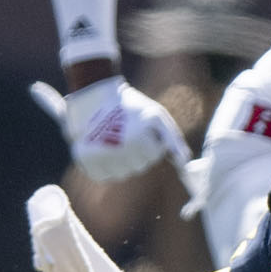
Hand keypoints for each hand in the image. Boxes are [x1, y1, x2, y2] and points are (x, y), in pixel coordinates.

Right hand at [29, 76, 189, 182]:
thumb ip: (173, 139)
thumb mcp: (156, 115)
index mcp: (138, 139)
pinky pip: (104, 176)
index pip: (154, 156)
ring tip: (116, 139)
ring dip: (122, 161)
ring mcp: (100, 157)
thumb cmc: (129, 106)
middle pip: (139, 167)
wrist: (94, 96)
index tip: (142, 129)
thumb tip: (185, 162)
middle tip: (128, 133)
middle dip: (138, 152)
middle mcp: (118, 151)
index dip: (151, 142)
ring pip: (122, 174)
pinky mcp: (85, 160)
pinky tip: (104, 147)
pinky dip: (106, 165)